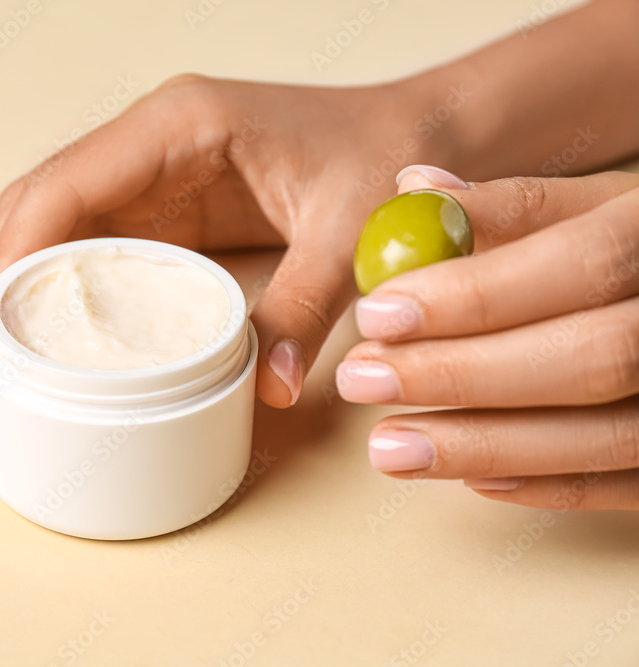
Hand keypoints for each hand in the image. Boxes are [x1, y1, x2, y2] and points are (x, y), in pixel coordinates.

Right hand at [0, 74, 440, 405]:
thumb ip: (307, 303)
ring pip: (46, 226)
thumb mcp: (351, 227)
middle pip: (35, 207)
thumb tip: (263, 388)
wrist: (418, 133)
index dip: (13, 257)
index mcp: (178, 125)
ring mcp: (151, 176)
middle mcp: (148, 145)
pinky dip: (40, 288)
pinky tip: (8, 325)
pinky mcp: (164, 210)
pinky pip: (85, 246)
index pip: (68, 188)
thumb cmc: (383, 155)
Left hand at [338, 165, 638, 509]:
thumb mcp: (601, 204)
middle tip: (361, 378)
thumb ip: (514, 206)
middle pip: (593, 356)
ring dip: (484, 445)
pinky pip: (629, 486)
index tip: (377, 313)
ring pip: (608, 435)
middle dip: (462, 373)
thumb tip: (414, 191)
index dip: (476, 293)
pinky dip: (545, 484)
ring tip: (388, 448)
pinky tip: (470, 477)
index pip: (583, 261)